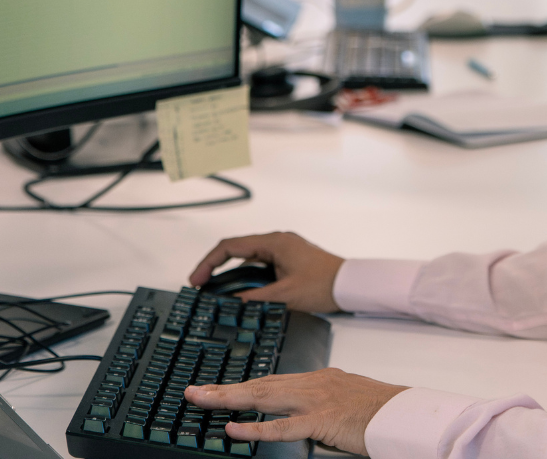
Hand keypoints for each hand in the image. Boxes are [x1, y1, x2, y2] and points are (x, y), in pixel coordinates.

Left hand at [185, 368, 406, 455]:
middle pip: (258, 384)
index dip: (241, 385)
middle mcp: (311, 383)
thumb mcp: (343, 400)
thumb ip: (319, 405)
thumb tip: (299, 418)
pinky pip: (283, 426)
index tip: (217, 388)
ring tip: (201, 400)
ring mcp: (315, 400)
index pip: (270, 380)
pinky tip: (233, 428)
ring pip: (263, 397)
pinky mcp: (322, 421)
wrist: (403, 412)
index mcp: (316, 379)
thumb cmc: (378, 411)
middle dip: (223, 388)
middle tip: (194, 391)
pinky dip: (255, 428)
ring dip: (228, 399)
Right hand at [189, 232, 344, 312]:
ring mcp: (282, 250)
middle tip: (201, 288)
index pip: (230, 246)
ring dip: (233, 276)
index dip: (209, 263)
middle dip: (216, 269)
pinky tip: (242, 295)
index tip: (196, 280)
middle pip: (236, 251)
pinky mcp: (288, 260)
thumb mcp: (285, 295)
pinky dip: (248, 279)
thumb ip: (255, 298)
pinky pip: (261, 266)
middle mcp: (276, 242)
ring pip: (249, 260)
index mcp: (273, 242)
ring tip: (218, 296)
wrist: (350, 285)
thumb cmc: (324, 284)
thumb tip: (231, 304)